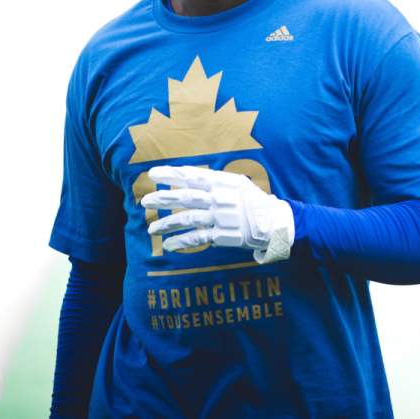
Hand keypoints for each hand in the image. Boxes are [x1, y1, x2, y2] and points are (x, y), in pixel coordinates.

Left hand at [141, 165, 293, 263]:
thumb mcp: (237, 184)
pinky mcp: (222, 235)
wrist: (274, 222)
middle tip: (145, 201)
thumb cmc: (253, 201)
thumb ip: (215, 181)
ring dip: (167, 223)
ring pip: (187, 218)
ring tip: (151, 228)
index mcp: (222, 183)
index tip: (153, 174)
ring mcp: (220, 217)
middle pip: (185, 197)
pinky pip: (197, 238)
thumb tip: (191, 177)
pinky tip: (168, 244)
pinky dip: (181, 241)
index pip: (192, 176)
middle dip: (163, 198)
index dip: (171, 175)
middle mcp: (219, 198)